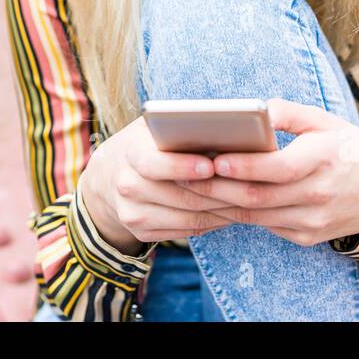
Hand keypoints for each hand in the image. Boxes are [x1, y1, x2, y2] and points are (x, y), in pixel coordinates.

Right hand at [82, 116, 236, 255]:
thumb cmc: (145, 144)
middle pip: (180, 195)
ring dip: (223, 210)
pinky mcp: (142, 233)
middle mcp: (127, 187)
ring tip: (250, 200)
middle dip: (219, 192)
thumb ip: (180, 126)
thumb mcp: (154, 128)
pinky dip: (213, 222)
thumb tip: (228, 127)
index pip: (153, 163)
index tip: (212, 165)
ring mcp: (133, 214)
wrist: (107, 177)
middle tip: (251, 186)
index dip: (183, 166)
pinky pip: (187, 231)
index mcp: (129, 153)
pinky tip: (232, 212)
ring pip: (189, 217)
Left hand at [175, 98, 358, 246]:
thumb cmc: (350, 150)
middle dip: (217, 188)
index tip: (215, 158)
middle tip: (185, 175)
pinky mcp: (308, 237)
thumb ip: (289, 113)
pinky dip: (240, 215)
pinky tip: (217, 202)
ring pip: (257, 216)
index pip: (279, 168)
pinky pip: (266, 226)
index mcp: (325, 160)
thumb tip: (256, 109)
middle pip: (259, 196)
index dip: (244, 166)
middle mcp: (319, 195)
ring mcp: (313, 221)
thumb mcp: (327, 121)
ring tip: (191, 188)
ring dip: (221, 204)